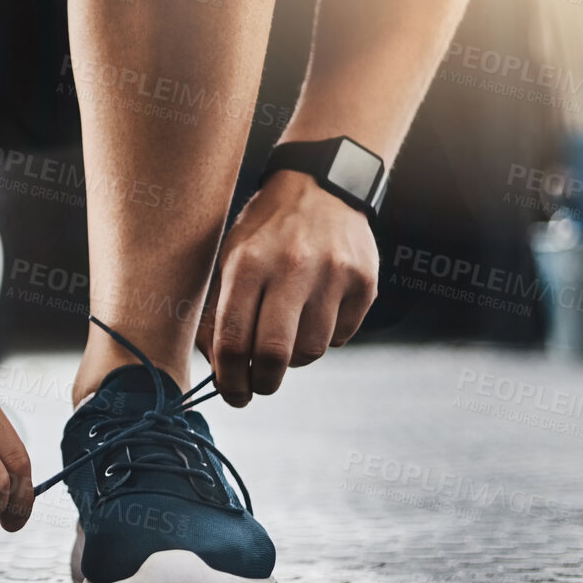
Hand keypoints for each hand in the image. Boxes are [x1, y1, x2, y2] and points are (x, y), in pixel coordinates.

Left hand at [196, 169, 378, 405]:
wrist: (321, 187)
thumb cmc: (264, 232)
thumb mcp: (230, 257)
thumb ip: (219, 311)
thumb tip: (218, 368)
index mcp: (248, 263)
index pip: (233, 340)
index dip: (229, 379)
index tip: (231, 394)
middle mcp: (292, 268)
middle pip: (275, 353)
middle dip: (263, 382)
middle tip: (259, 385)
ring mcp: (333, 275)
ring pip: (312, 350)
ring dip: (295, 356)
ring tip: (287, 334)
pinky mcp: (364, 282)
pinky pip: (341, 336)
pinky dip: (325, 336)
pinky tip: (315, 311)